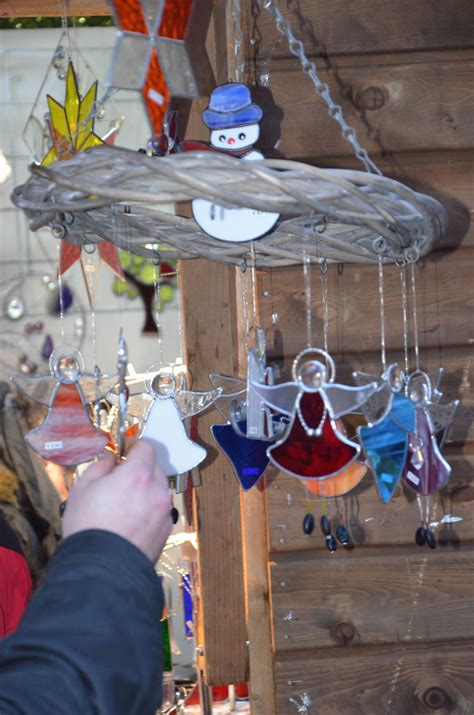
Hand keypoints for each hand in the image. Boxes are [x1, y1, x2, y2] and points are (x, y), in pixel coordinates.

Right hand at [63, 441, 171, 562]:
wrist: (101, 569)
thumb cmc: (89, 525)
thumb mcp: (83, 487)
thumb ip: (101, 466)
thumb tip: (111, 459)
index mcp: (139, 474)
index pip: (147, 448)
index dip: (134, 449)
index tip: (124, 456)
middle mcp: (157, 490)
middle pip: (155, 469)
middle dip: (140, 471)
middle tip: (119, 483)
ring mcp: (164, 511)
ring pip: (158, 491)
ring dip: (146, 492)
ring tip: (124, 507)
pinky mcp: (166, 531)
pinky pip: (160, 511)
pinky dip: (149, 511)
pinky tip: (131, 523)